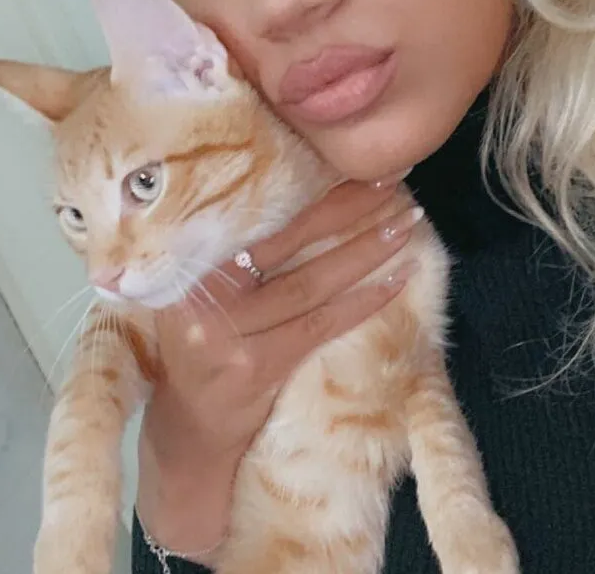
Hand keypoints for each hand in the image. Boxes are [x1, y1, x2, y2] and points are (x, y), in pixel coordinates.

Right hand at [136, 176, 419, 558]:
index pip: (260, 212)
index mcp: (191, 258)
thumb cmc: (206, 343)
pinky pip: (320, 326)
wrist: (187, 428)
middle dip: (348, 207)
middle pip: (289, 238)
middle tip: (394, 183)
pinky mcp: (255, 367)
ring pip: (311, 283)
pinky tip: (396, 280)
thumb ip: (240, 250)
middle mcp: (203, 291)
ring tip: (406, 224)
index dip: (314, 188)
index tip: (360, 166)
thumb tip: (317, 193)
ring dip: (366, 251)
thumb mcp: (206, 290)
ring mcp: (228, 332)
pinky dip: (363, 302)